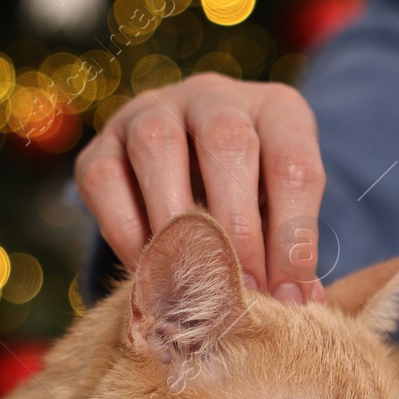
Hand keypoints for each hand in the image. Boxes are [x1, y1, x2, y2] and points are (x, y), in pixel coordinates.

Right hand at [74, 74, 325, 302]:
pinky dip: (126, 231)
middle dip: (238, 228)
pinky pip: (105, 179)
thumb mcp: (283, 211)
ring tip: (192, 279)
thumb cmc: (254, 194)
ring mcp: (152, 111)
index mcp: (275, 110)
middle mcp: (214, 97)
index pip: (294, 165)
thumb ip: (290, 251)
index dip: (292, 237)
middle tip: (243, 289)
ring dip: (177, 223)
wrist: (190, 164)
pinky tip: (148, 270)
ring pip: (157, 146)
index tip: (287, 296)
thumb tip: (297, 301)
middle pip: (228, 142)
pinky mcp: (102, 143)